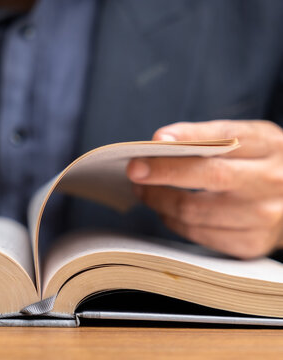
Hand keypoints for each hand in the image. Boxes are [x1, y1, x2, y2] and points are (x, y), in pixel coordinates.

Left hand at [127, 120, 282, 258]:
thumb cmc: (258, 164)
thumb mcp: (246, 139)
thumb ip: (208, 136)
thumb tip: (160, 140)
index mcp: (268, 146)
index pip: (226, 138)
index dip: (188, 138)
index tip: (156, 140)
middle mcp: (271, 181)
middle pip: (209, 177)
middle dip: (163, 172)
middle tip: (134, 170)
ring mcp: (263, 216)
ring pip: (195, 210)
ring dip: (160, 200)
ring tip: (144, 190)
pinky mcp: (250, 244)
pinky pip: (198, 234)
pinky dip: (173, 221)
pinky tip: (166, 211)